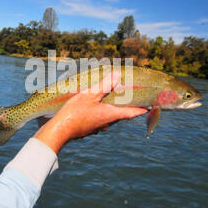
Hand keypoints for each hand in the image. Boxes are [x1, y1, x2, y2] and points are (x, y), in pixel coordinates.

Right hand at [33, 72, 147, 153]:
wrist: (58, 131)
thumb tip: (117, 76)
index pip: (131, 113)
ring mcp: (96, 127)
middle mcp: (106, 123)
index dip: (141, 109)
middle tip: (130, 97)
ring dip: (112, 109)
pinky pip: (98, 119)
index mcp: (110, 115)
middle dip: (125, 106)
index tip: (150, 107)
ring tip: (111, 99)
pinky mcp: (87, 129)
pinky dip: (100, 112)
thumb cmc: (75, 113)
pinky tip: (94, 106)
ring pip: (109, 117)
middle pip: (120, 114)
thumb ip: (104, 85)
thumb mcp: (90, 95)